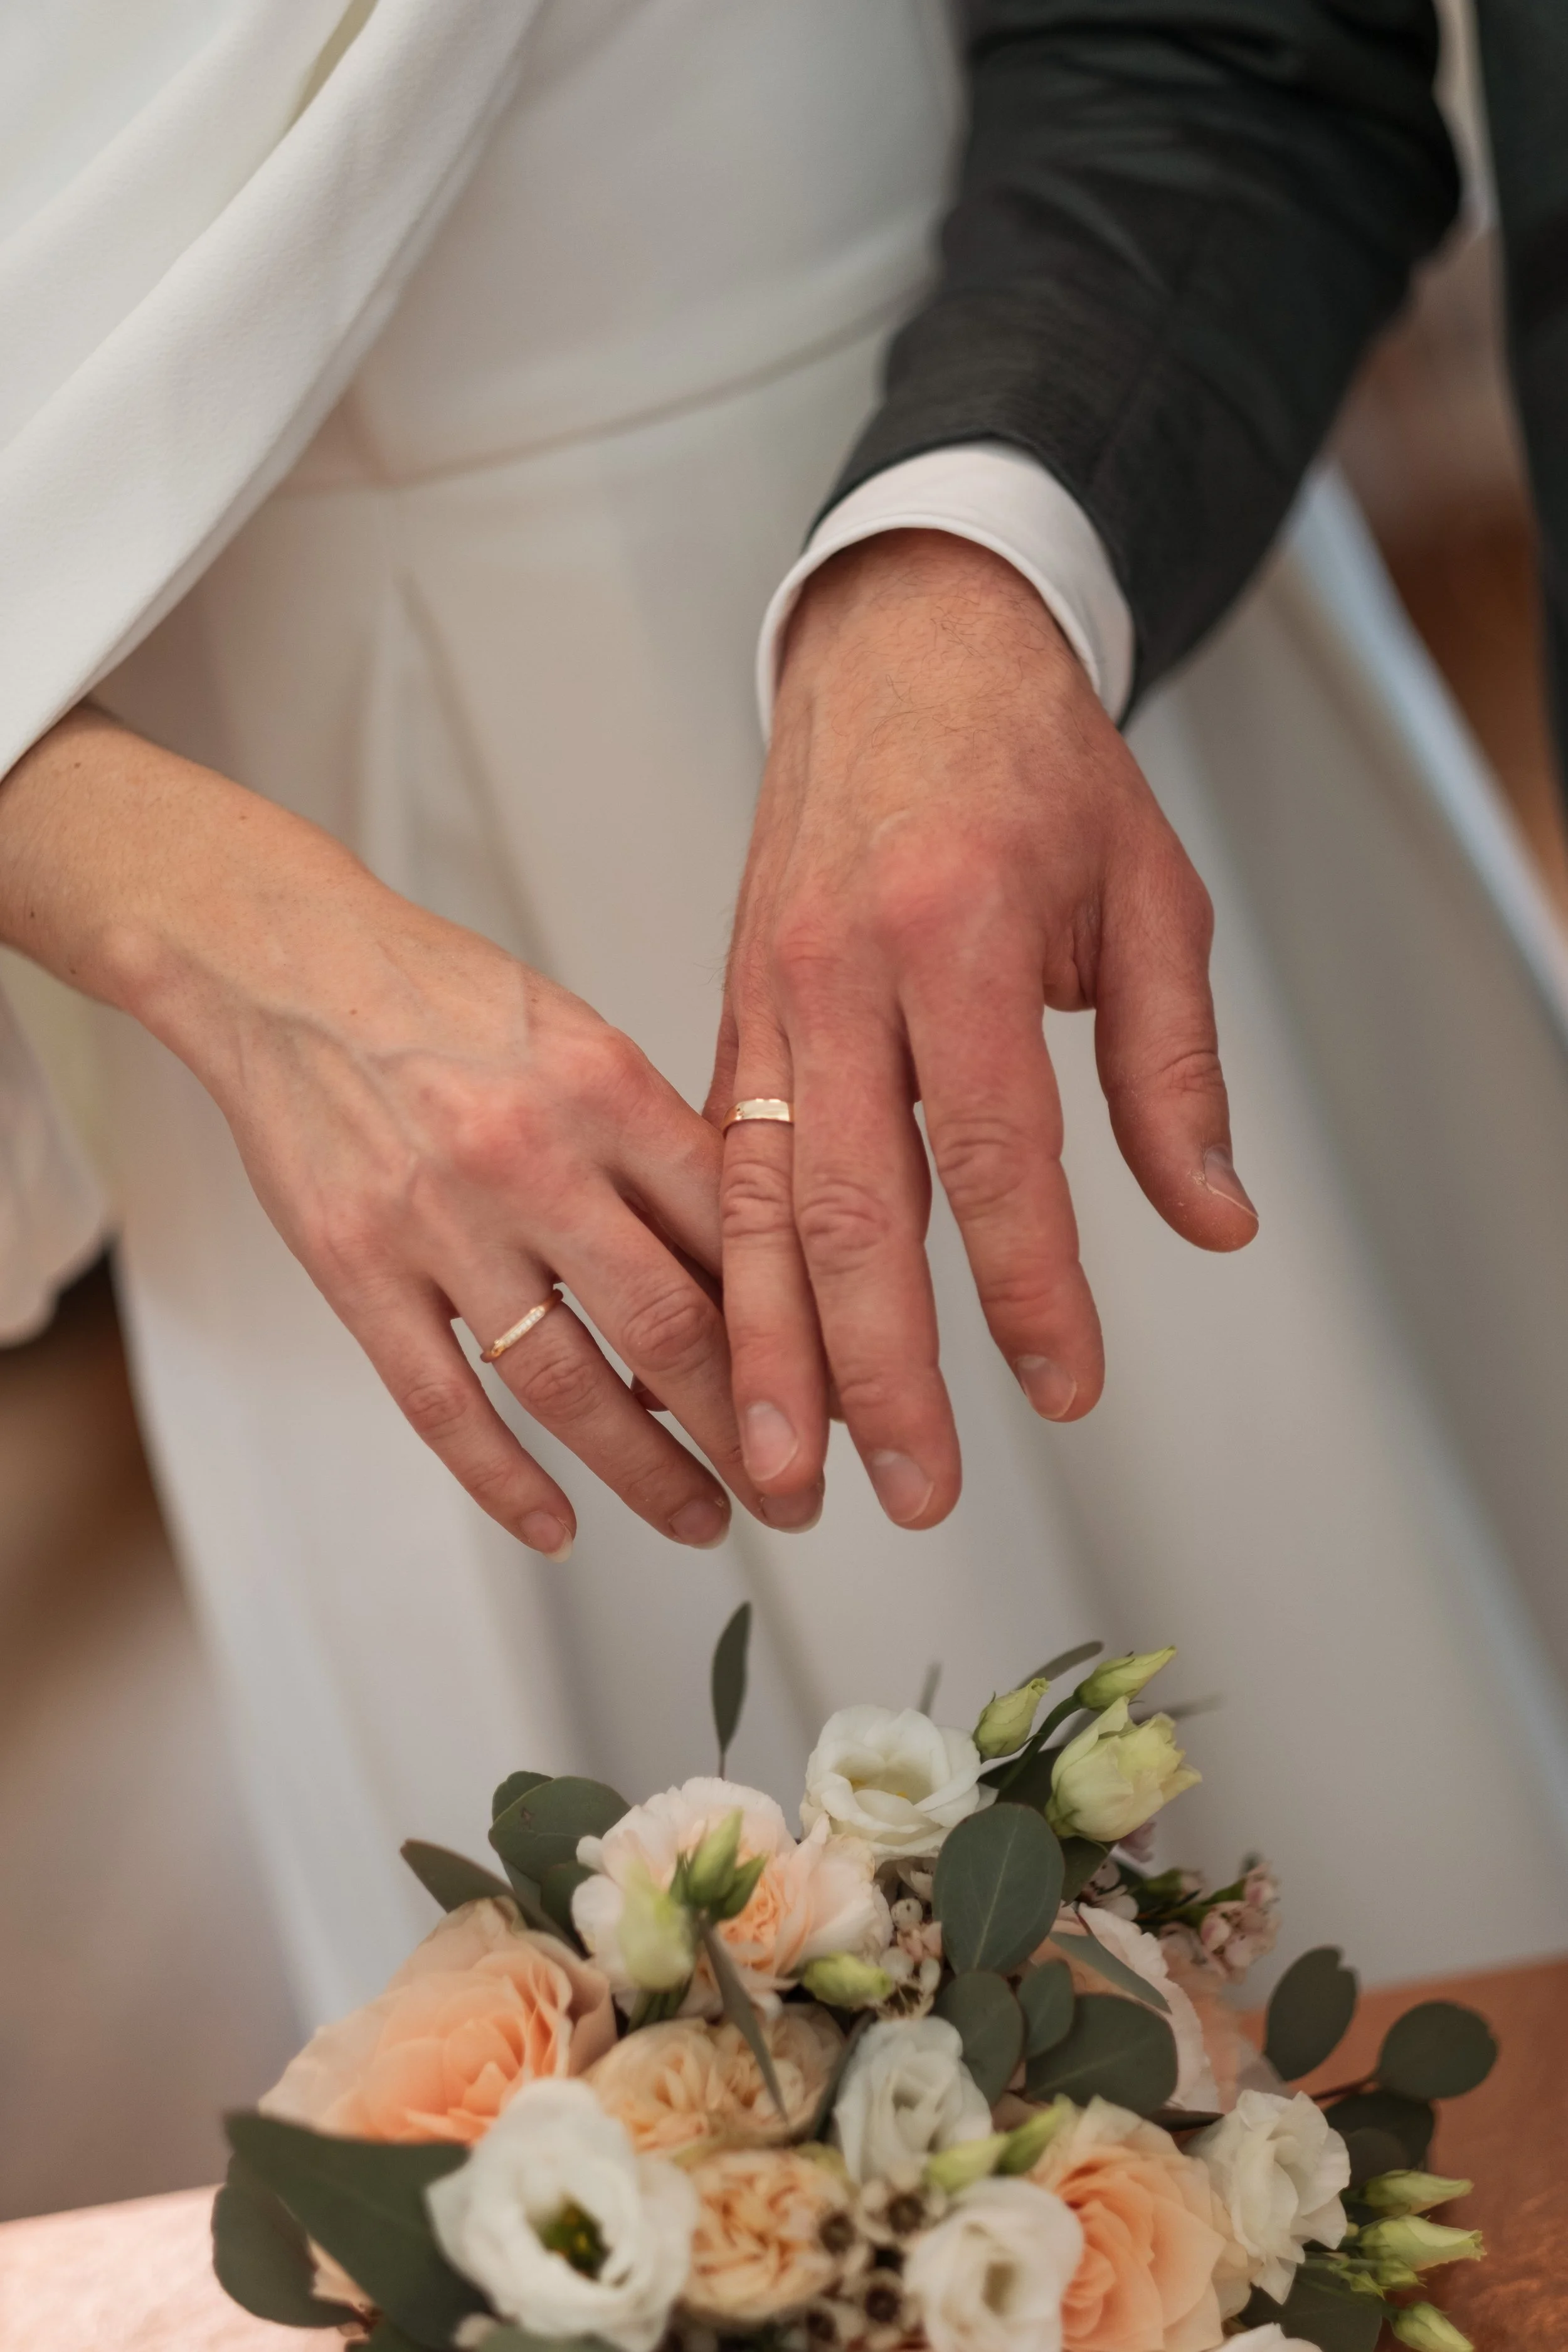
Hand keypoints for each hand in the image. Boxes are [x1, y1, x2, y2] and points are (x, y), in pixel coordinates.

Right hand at [3, 711, 815, 1552]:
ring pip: (564, 1384)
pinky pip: (441, 1403)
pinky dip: (506, 1481)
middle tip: (798, 1492)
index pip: (735, 1231)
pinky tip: (559, 1526)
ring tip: (705, 1519)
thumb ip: (657, 1146)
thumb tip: (748, 1265)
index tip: (842, 1391)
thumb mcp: (581, 1038)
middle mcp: (528, 1156)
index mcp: (605, 1086)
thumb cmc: (444, 996)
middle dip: (749, 1430)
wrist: (285, 962)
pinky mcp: (355, 1268)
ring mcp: (437, 1221)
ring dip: (647, 1472)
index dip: (802, 1328)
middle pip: (670, 1326)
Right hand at [708, 530, 1257, 1529]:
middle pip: (848, 1202)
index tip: (1063, 1385)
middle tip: (909, 1489)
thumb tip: (1213, 1220)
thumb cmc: (1032, 764)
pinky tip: (732, 1362)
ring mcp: (768, 996)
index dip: (1029, 1282)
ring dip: (768, 1351)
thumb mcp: (1150, 892)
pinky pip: (719, 1168)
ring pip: (755, 1203)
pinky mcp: (730, 1017)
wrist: (901, 652)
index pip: (994, 1144)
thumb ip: (1174, 1068)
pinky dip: (725, 1274)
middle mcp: (840, 971)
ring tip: (782, 1471)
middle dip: (876, 1366)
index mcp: (959, 927)